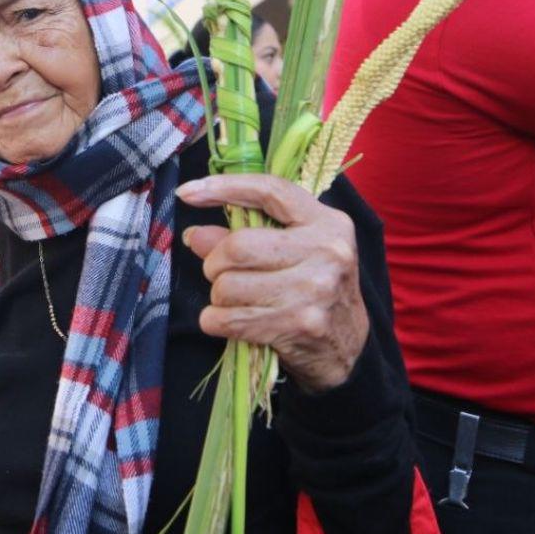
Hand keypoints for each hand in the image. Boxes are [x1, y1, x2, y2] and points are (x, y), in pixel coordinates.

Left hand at [177, 174, 368, 391]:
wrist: (347, 346)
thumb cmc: (313, 288)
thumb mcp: (292, 251)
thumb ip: (243, 235)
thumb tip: (194, 235)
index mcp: (327, 223)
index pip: (270, 191)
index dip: (224, 187)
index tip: (187, 192)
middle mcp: (326, 252)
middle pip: (238, 246)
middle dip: (214, 262)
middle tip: (220, 273)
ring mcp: (315, 290)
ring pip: (227, 286)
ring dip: (218, 296)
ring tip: (235, 301)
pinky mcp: (299, 325)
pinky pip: (228, 320)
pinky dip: (215, 321)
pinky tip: (229, 321)